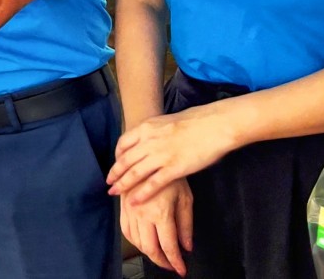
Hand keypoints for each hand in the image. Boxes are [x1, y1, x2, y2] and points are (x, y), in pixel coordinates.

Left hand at [107, 105, 236, 203]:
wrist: (214, 124)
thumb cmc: (196, 121)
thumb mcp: (167, 121)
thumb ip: (156, 131)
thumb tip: (151, 137)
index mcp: (147, 127)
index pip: (123, 143)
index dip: (117, 156)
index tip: (115, 164)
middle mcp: (150, 141)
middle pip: (125, 160)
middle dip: (115, 173)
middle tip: (109, 183)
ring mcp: (161, 155)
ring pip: (135, 172)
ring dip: (123, 184)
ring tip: (114, 193)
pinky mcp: (174, 168)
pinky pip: (153, 184)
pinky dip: (141, 194)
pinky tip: (133, 202)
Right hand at [121, 179, 193, 275]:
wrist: (150, 154)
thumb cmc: (172, 175)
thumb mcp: (186, 199)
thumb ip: (186, 225)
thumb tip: (187, 247)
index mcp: (160, 213)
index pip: (168, 246)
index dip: (175, 262)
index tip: (181, 270)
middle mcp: (142, 214)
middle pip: (149, 248)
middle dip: (161, 261)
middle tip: (171, 266)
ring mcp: (130, 210)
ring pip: (136, 241)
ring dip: (147, 252)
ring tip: (159, 255)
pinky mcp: (122, 206)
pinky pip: (125, 230)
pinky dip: (134, 241)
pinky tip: (143, 242)